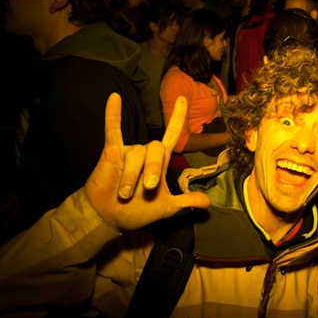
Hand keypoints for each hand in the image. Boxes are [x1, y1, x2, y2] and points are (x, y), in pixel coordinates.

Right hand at [85, 93, 210, 230]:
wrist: (109, 218)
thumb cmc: (136, 211)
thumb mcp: (166, 208)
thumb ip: (186, 201)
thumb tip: (208, 202)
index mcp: (159, 163)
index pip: (172, 135)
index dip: (178, 118)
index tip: (183, 99)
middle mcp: (146, 154)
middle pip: (157, 148)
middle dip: (152, 170)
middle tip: (146, 189)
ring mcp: (129, 152)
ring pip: (137, 152)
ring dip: (131, 176)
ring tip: (124, 194)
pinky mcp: (111, 153)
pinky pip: (113, 131)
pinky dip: (113, 115)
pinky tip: (114, 98)